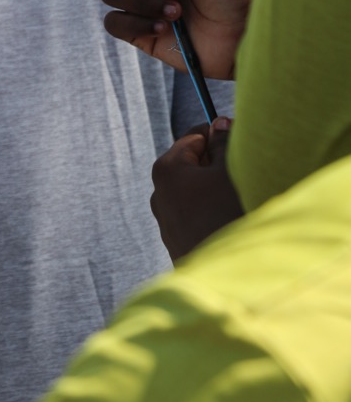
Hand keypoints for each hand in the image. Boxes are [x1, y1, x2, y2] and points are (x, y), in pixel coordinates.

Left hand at [150, 118, 242, 260]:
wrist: (232, 279)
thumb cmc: (230, 215)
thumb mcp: (231, 170)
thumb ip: (224, 142)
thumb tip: (219, 122)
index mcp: (167, 169)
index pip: (195, 136)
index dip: (220, 137)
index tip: (240, 145)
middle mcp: (159, 194)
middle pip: (192, 165)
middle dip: (217, 168)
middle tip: (242, 177)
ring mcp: (165, 223)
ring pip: (195, 194)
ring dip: (216, 193)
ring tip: (238, 205)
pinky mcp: (176, 247)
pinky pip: (196, 219)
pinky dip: (212, 216)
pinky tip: (231, 226)